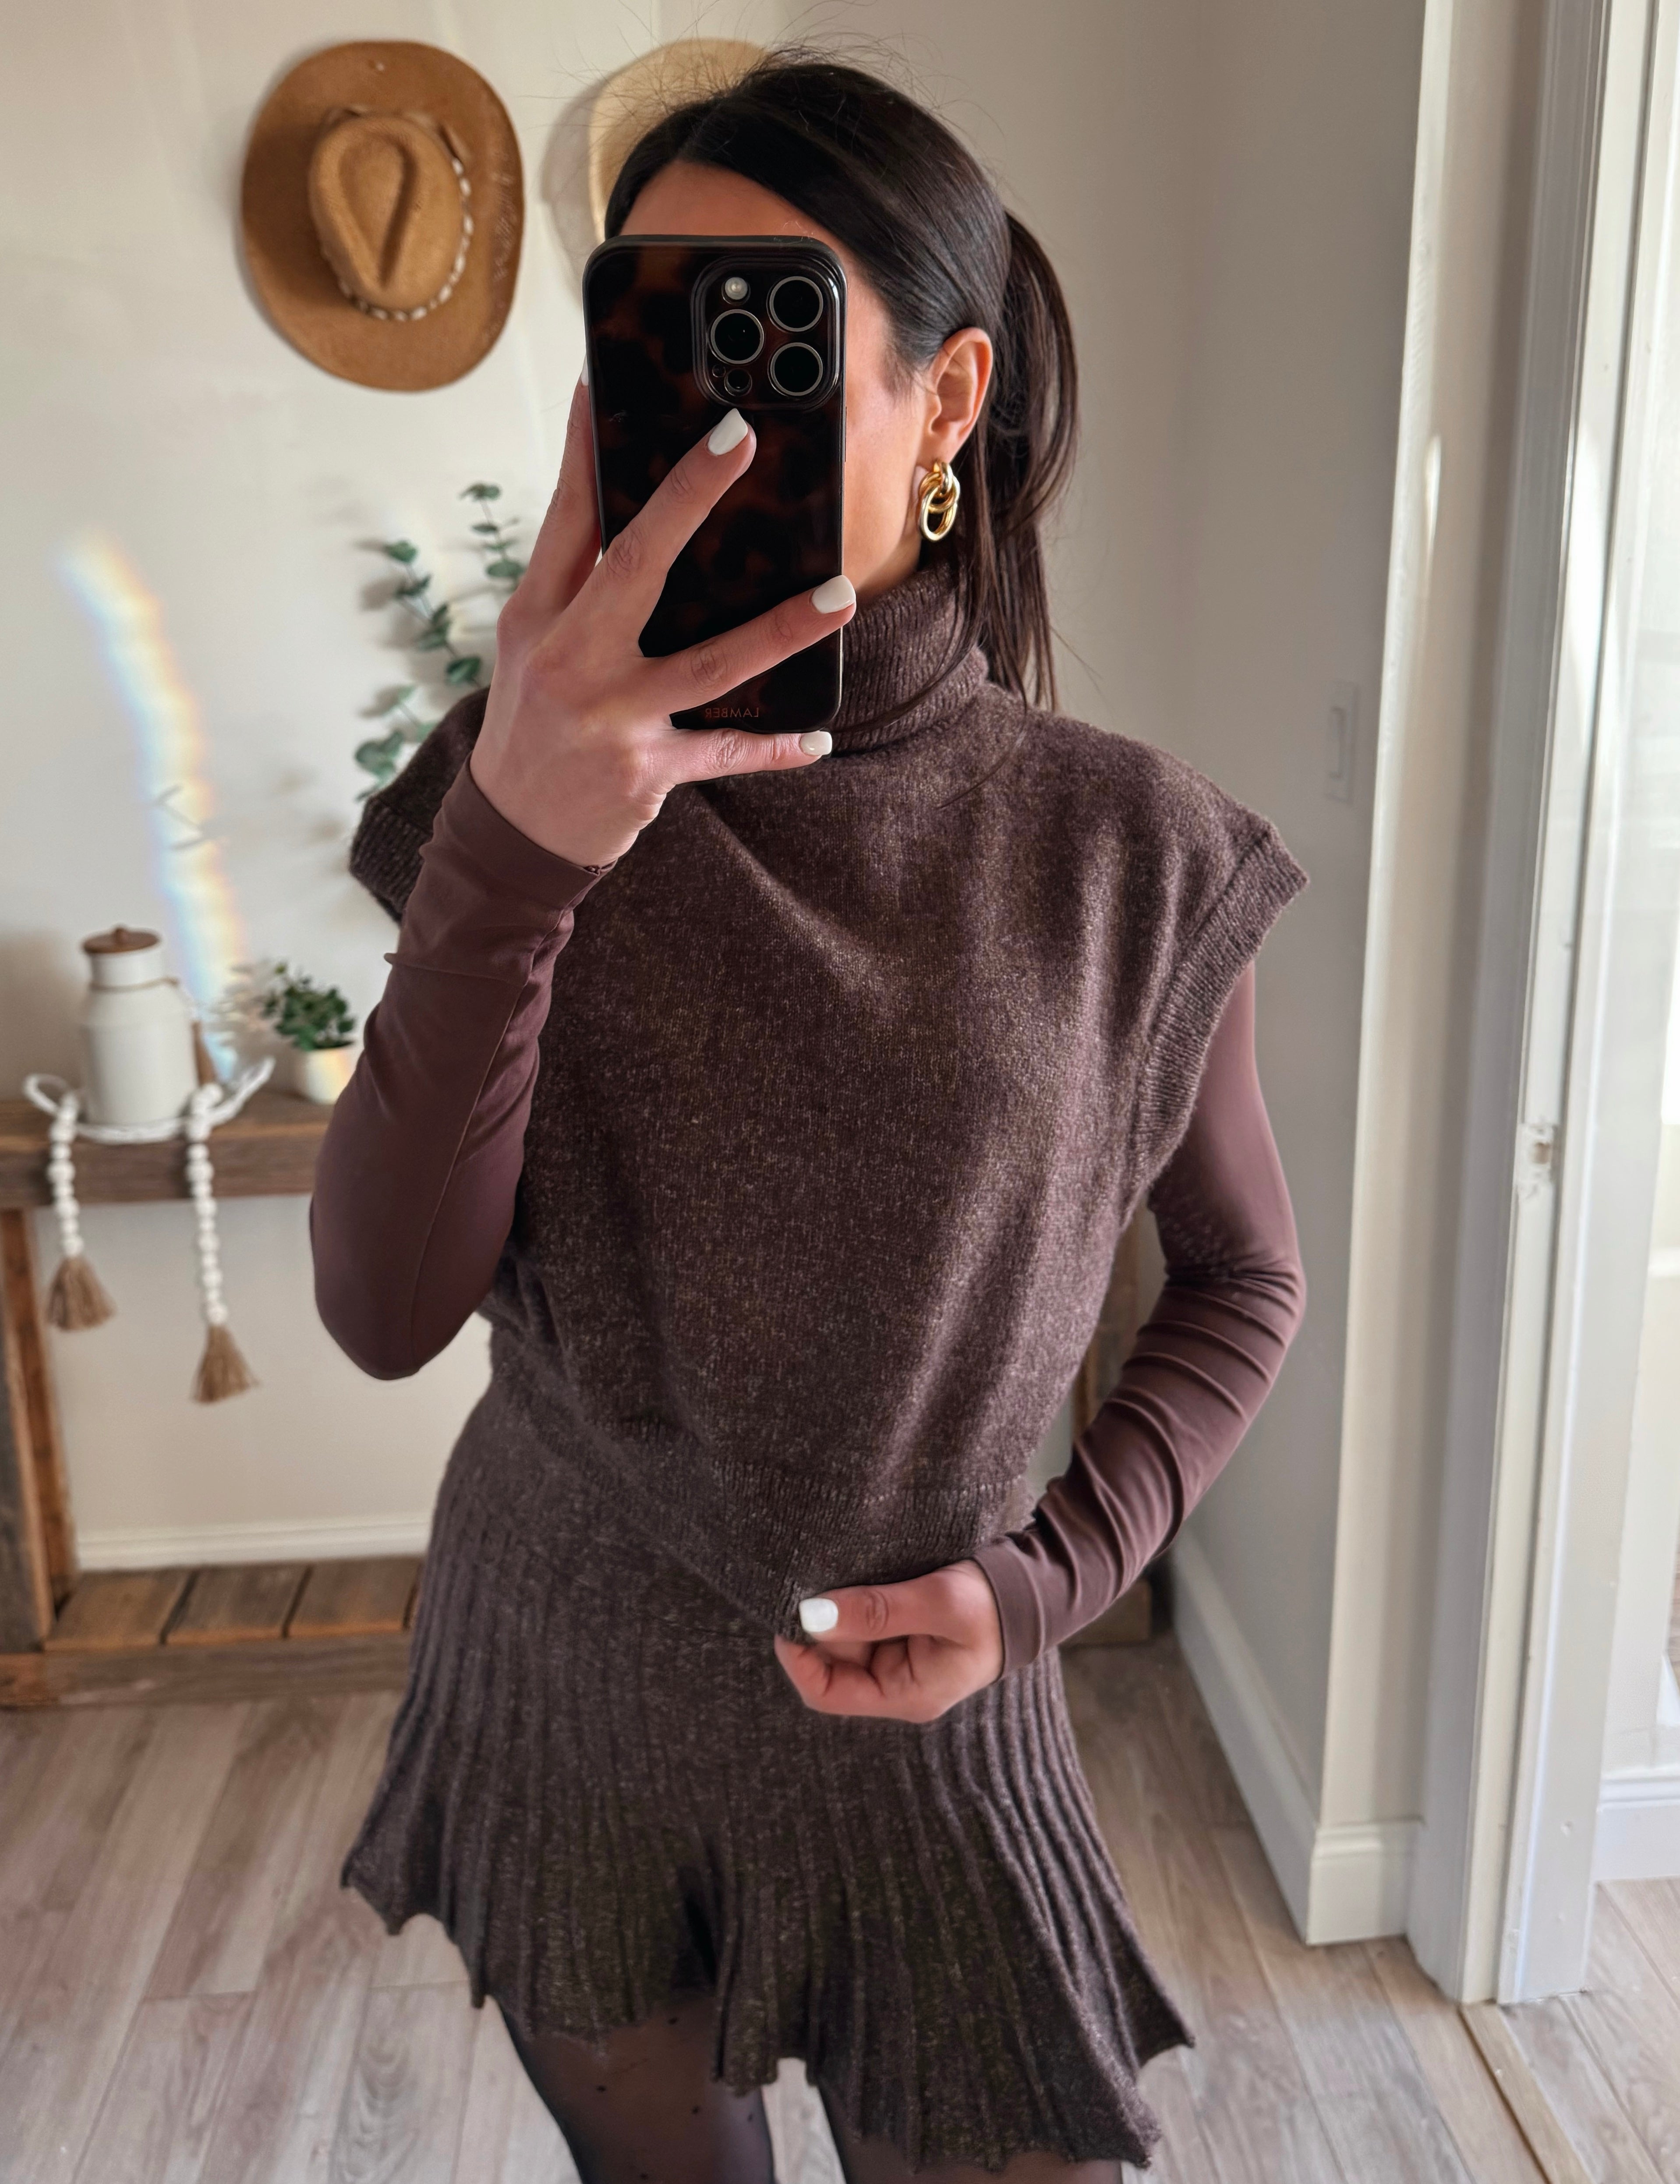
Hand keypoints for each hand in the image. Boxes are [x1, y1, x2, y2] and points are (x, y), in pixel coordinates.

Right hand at [471, 380, 856, 866]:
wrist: (512, 828)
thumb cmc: (533, 719)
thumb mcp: (533, 643)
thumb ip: (576, 580)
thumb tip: (628, 504)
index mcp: (540, 616)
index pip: (567, 519)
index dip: (587, 451)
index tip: (606, 385)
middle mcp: (571, 660)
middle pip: (635, 565)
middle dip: (688, 497)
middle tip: (741, 438)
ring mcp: (611, 718)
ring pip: (707, 665)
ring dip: (780, 631)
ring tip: (841, 597)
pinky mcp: (646, 771)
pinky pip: (725, 753)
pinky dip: (774, 749)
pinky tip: (819, 738)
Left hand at [772, 1559, 1004, 1722]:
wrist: (1031, 1592)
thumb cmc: (992, 1604)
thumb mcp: (938, 1602)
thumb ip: (876, 1610)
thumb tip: (810, 1616)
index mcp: (906, 1694)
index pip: (826, 1692)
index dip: (798, 1656)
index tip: (790, 1611)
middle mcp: (894, 1683)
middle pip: (829, 1660)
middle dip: (818, 1622)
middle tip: (813, 1576)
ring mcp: (895, 1658)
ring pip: (841, 1636)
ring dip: (834, 1606)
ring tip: (839, 1568)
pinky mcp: (898, 1633)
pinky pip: (859, 1620)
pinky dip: (850, 1598)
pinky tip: (854, 1572)